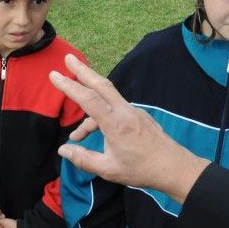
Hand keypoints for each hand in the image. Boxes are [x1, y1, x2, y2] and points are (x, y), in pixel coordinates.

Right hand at [49, 55, 208, 203]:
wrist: (174, 168)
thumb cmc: (141, 170)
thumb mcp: (108, 169)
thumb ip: (83, 158)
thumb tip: (63, 150)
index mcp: (116, 124)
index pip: (88, 99)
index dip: (69, 86)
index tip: (54, 75)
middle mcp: (125, 112)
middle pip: (101, 85)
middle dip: (82, 70)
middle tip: (67, 58)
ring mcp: (134, 112)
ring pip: (107, 99)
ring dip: (90, 107)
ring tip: (76, 135)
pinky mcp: (139, 116)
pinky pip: (115, 110)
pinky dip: (101, 117)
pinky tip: (97, 135)